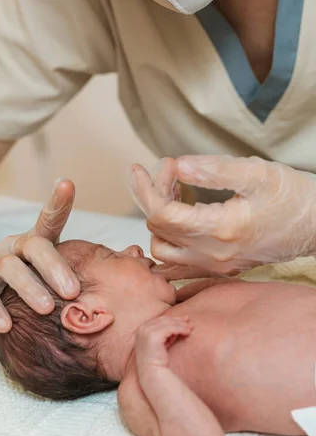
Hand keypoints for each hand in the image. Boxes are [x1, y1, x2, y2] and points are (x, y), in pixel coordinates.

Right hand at [0, 180, 79, 331]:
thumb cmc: (21, 272)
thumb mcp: (44, 265)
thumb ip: (76, 265)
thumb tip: (127, 260)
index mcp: (36, 240)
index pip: (49, 218)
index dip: (58, 202)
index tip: (67, 185)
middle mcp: (15, 246)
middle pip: (35, 247)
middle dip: (54, 267)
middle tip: (73, 291)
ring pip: (10, 269)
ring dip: (29, 288)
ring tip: (46, 309)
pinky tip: (6, 325)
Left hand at [129, 155, 315, 274]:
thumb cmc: (292, 197)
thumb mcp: (256, 173)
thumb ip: (212, 170)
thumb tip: (176, 167)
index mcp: (220, 229)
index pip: (161, 213)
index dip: (146, 187)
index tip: (143, 167)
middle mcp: (212, 254)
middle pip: (157, 229)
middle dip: (155, 195)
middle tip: (171, 171)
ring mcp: (215, 265)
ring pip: (163, 250)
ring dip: (160, 219)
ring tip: (176, 192)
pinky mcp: (220, 268)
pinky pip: (178, 264)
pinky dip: (170, 239)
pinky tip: (181, 217)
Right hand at [135, 316, 191, 371]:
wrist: (153, 373)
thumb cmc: (158, 360)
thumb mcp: (162, 344)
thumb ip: (168, 334)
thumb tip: (180, 325)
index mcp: (142, 330)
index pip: (159, 320)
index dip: (171, 319)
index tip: (183, 320)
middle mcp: (142, 329)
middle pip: (163, 320)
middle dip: (177, 320)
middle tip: (188, 320)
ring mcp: (146, 331)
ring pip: (168, 323)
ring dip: (180, 324)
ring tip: (190, 327)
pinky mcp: (153, 335)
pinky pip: (170, 328)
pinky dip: (180, 329)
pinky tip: (187, 332)